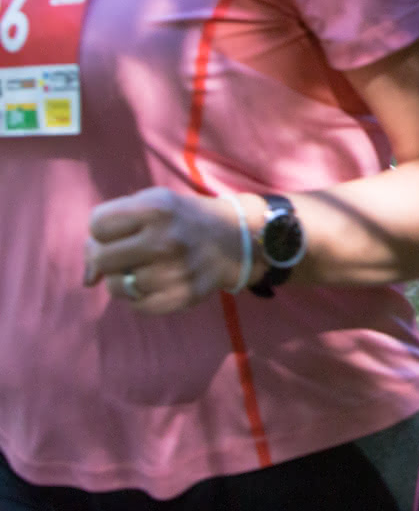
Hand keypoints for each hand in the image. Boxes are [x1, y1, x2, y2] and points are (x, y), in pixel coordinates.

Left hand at [84, 188, 255, 313]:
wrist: (239, 239)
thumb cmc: (184, 219)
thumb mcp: (152, 204)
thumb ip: (111, 228)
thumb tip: (87, 279)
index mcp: (156, 209)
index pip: (97, 226)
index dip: (103, 230)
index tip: (121, 232)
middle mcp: (165, 239)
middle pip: (101, 258)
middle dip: (107, 258)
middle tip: (127, 255)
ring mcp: (174, 271)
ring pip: (116, 287)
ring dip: (124, 280)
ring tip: (146, 269)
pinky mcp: (182, 296)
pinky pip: (137, 307)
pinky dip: (141, 298)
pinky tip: (157, 284)